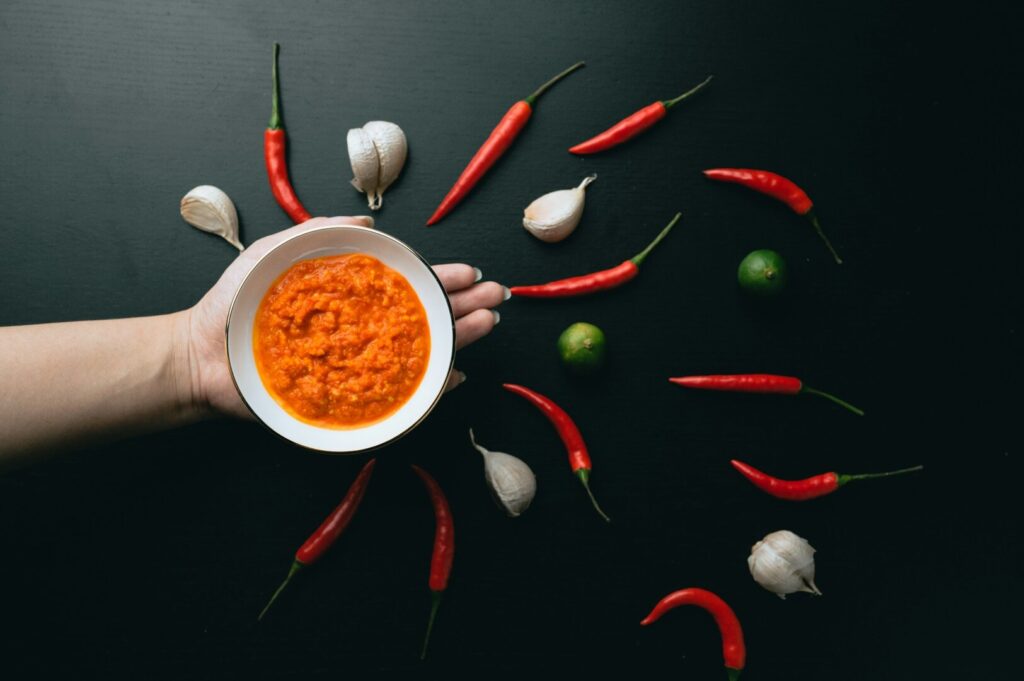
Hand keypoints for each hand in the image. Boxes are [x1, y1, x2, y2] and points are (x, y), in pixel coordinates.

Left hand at [183, 216, 506, 418]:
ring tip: (488, 322)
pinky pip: (398, 395)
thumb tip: (371, 221)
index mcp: (351, 296)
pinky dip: (430, 386)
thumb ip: (320, 230)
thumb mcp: (275, 250)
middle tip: (496, 296)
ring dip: (460, 338)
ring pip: (421, 351)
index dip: (441, 278)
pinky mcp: (348, 398)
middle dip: (465, 305)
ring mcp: (358, 364)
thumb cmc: (234, 303)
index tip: (470, 272)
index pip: (407, 285)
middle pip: (424, 316)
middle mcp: (361, 330)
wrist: (202, 353)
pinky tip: (456, 373)